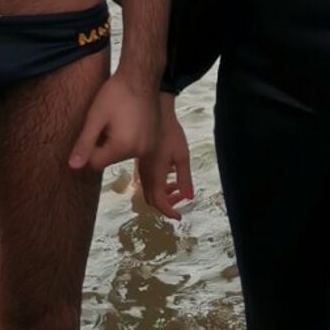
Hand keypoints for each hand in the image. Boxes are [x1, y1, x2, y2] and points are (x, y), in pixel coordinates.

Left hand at [68, 73, 157, 175]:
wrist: (141, 77)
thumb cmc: (116, 94)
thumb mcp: (95, 117)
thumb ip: (84, 143)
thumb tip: (73, 166)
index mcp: (123, 147)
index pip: (96, 163)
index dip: (88, 148)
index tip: (91, 130)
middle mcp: (139, 151)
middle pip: (109, 159)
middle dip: (102, 145)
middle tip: (104, 122)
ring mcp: (149, 146)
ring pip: (121, 154)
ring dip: (114, 142)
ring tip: (115, 120)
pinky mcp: (154, 140)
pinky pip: (134, 147)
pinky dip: (126, 139)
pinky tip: (125, 121)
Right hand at [137, 95, 193, 217]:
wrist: (155, 113)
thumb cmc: (171, 133)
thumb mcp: (183, 156)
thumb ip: (184, 178)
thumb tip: (189, 197)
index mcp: (155, 174)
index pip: (159, 202)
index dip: (169, 212)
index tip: (179, 216)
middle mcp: (145, 174)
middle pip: (151, 200)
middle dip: (167, 204)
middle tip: (181, 198)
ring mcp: (140, 168)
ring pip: (148, 191)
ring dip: (163, 194)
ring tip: (177, 186)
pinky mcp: (140, 162)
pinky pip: (146, 181)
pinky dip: (158, 185)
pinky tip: (168, 174)